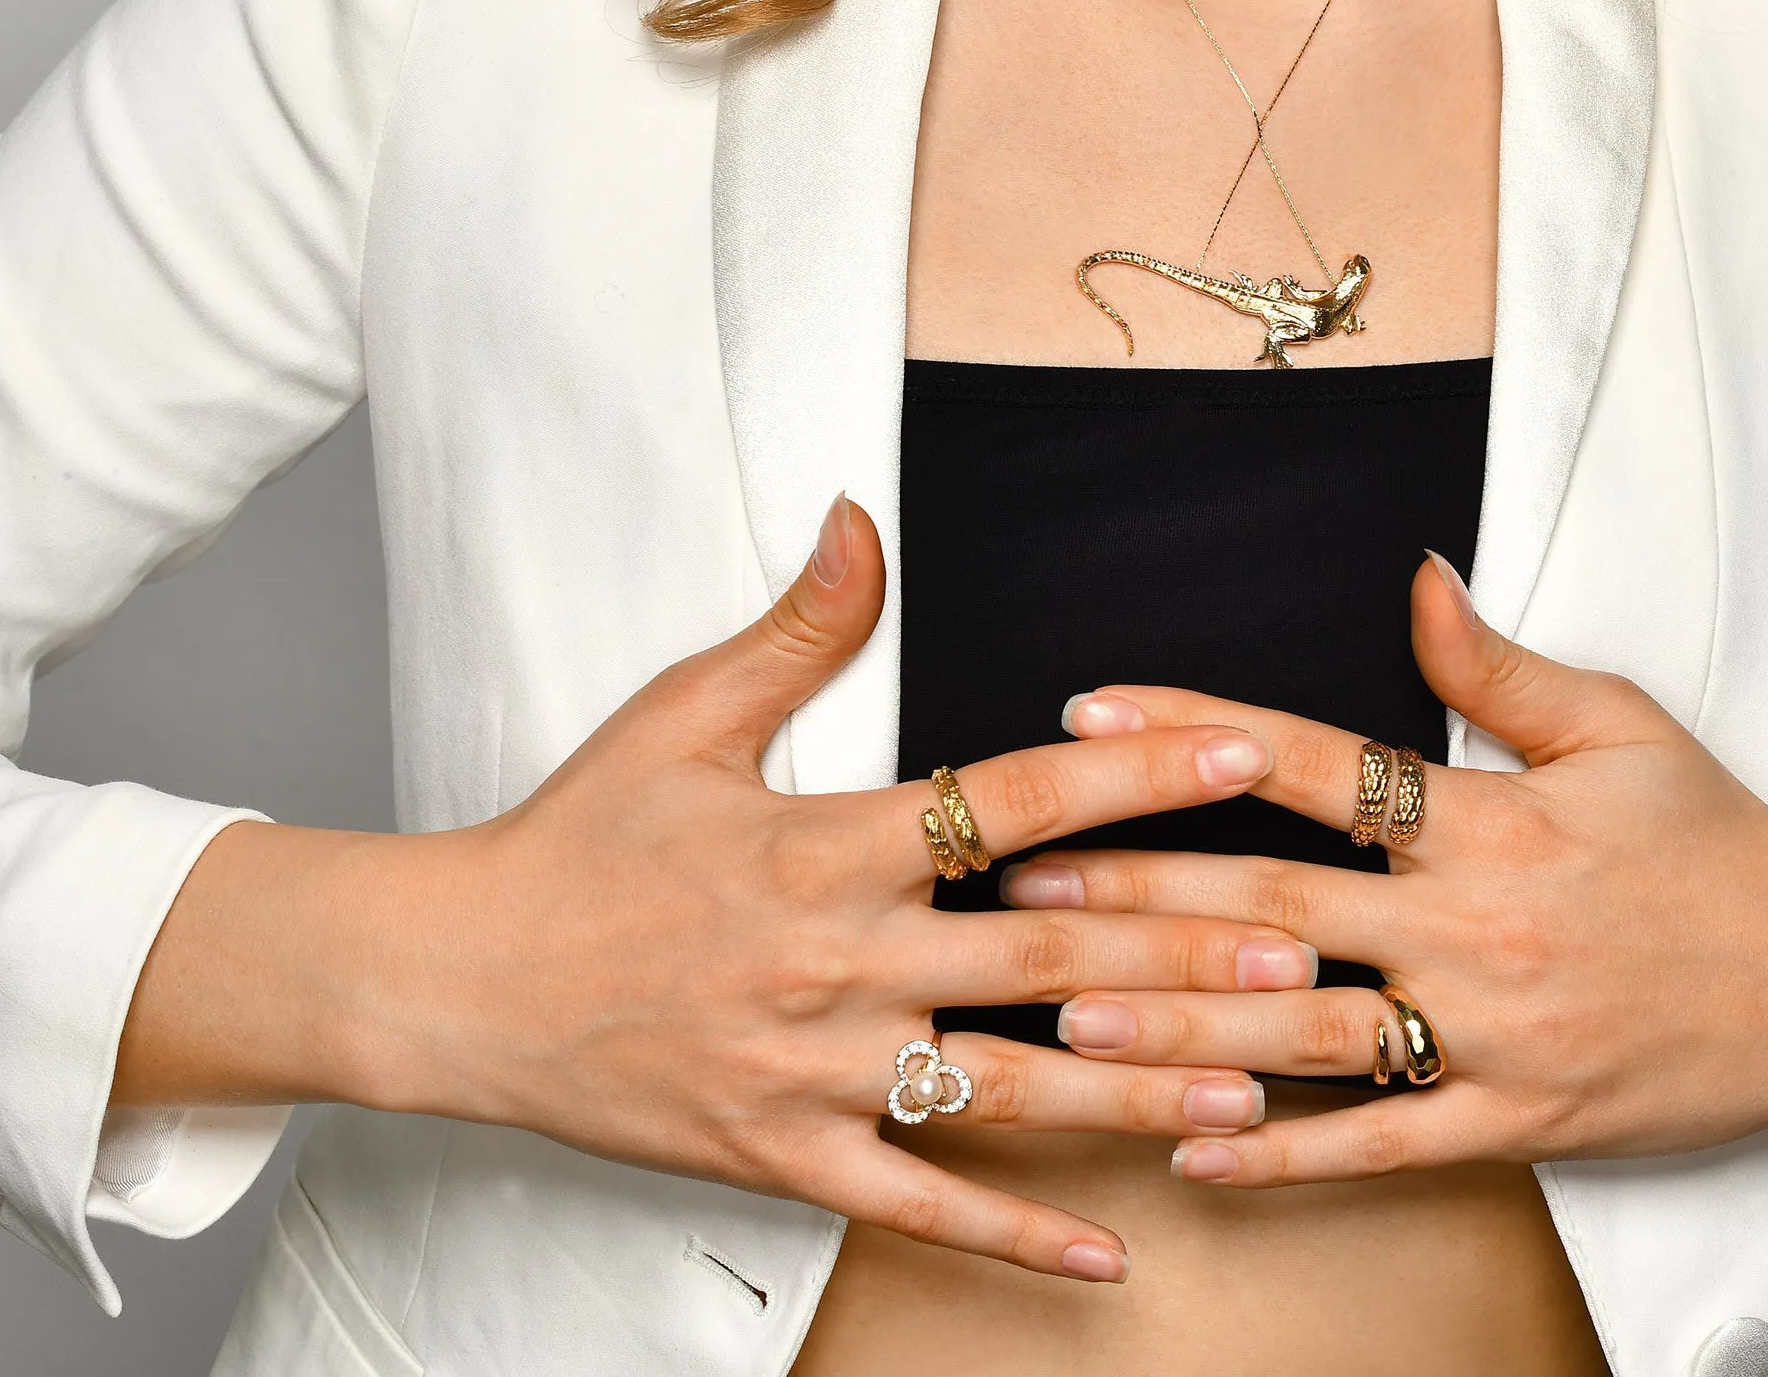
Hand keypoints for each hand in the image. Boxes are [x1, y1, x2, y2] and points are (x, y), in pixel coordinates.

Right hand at [113, 497, 1321, 1281]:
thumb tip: (862, 519)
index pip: (1010, 797)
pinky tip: (1115, 1246)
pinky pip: (918, 1203)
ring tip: (1258, 1091)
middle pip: (1044, 953)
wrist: (451, 985)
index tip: (1244, 750)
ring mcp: (813, 1071)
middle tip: (1316, 956)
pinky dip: (1017, 1231)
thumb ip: (800, 627)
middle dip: (1192, 955)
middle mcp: (834, 960)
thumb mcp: (682, 716)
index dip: (1135, 768)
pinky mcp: (782, 1156)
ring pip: (1008, 1085)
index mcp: (824, 842)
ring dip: (1142, 1087)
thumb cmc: (571, 845)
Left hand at [997, 556, 1767, 1194]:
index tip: (1090, 715)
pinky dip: (1281, 1156)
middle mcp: (1480, 924)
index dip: (1195, 733)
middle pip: (1275, 905)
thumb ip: (1498, 668)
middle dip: (1135, 891)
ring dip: (1176, 1025)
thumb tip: (1413, 578)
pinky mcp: (1519, 1120)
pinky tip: (1190, 1151)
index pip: (1317, 764)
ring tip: (1062, 1014)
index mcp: (1494, 815)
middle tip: (1015, 883)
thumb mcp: (1623, 729)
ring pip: (1305, 1035)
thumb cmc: (1724, 848)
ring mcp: (1495, 1032)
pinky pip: (1380, 1147)